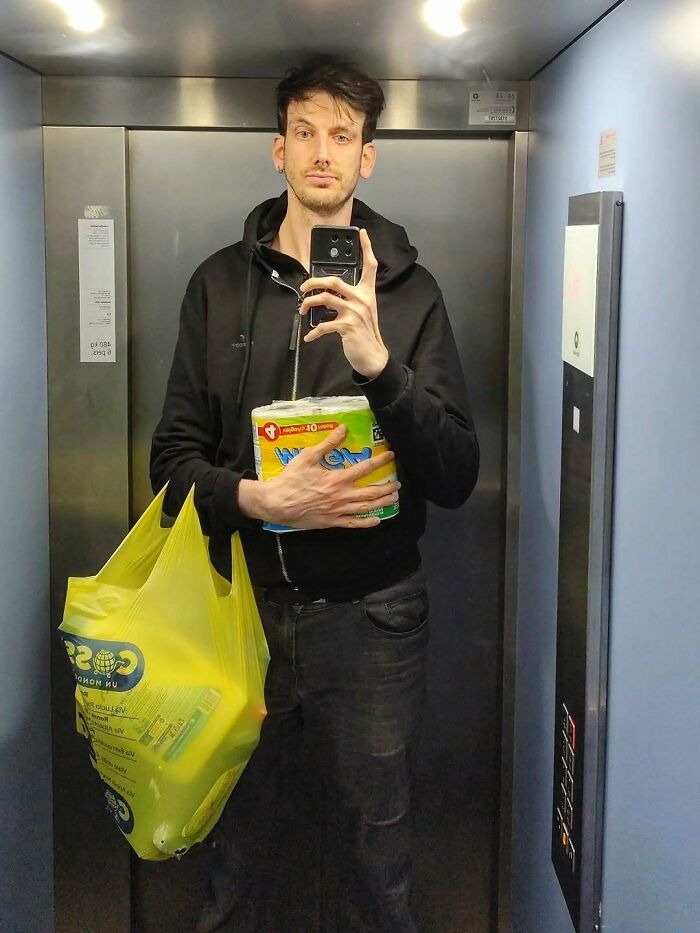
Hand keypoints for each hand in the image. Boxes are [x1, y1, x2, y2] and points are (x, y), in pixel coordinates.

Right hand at [238, 425, 399, 529]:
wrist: (277, 503)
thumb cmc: (291, 479)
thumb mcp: (307, 457)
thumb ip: (328, 444)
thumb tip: (343, 429)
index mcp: (337, 479)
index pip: (365, 468)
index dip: (380, 461)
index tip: (391, 456)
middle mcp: (341, 496)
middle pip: (371, 492)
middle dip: (387, 487)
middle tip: (397, 483)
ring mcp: (338, 511)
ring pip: (365, 508)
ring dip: (382, 503)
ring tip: (393, 498)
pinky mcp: (332, 522)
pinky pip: (353, 524)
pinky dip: (366, 523)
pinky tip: (377, 520)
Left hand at [299, 228, 388, 378]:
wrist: (373, 356)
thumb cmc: (365, 333)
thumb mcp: (363, 312)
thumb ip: (350, 299)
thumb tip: (327, 294)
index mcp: (367, 293)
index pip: (370, 266)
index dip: (367, 248)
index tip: (362, 234)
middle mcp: (362, 299)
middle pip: (334, 280)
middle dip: (314, 282)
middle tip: (303, 288)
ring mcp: (355, 312)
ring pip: (325, 298)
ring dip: (308, 304)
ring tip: (302, 310)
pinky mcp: (347, 326)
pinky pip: (324, 324)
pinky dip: (314, 332)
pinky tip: (309, 337)